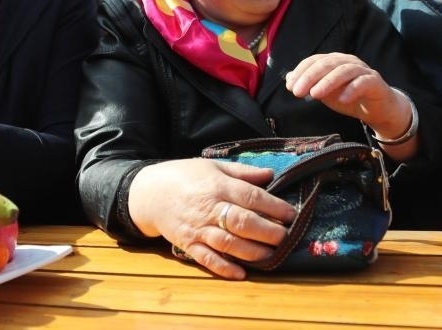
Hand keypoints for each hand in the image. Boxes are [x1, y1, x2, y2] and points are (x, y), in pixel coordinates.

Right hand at [127, 158, 295, 279]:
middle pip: (243, 222)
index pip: (251, 197)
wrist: (149, 193)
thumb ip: (242, 172)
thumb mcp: (212, 166)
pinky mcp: (188, 244)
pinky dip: (224, 268)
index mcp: (217, 186)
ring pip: (228, 243)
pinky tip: (241, 273)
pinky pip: (207, 259)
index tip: (292, 214)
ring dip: (252, 251)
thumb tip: (271, 174)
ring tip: (271, 254)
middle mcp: (209, 208)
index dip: (274, 206)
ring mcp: (198, 228)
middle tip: (286, 237)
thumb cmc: (184, 176)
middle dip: (268, 232)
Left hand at [284, 53, 411, 136]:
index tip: (290, 87)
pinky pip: (363, 82)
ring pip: (344, 71)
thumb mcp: (325, 92)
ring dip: (328, 81)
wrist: (378, 108)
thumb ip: (309, 84)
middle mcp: (348, 62)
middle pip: (327, 63)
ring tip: (316, 94)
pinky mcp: (375, 82)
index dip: (301, 72)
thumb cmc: (349, 96)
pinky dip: (352, 89)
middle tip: (298, 92)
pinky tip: (342, 99)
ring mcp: (363, 70)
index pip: (314, 60)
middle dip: (310, 76)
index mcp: (334, 61)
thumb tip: (288, 79)